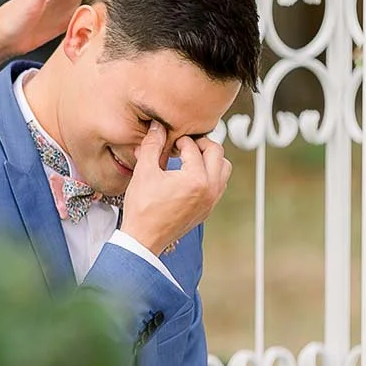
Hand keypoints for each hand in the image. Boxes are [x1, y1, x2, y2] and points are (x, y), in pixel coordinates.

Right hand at [119, 122, 230, 255]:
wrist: (143, 239)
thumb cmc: (142, 207)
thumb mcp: (144, 172)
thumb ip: (152, 146)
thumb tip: (157, 126)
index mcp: (196, 179)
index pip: (194, 147)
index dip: (179, 140)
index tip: (169, 142)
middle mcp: (210, 189)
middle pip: (217, 153)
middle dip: (201, 144)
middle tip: (184, 145)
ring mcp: (211, 201)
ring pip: (223, 169)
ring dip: (210, 159)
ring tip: (190, 159)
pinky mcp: (208, 210)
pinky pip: (219, 185)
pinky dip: (209, 175)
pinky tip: (190, 176)